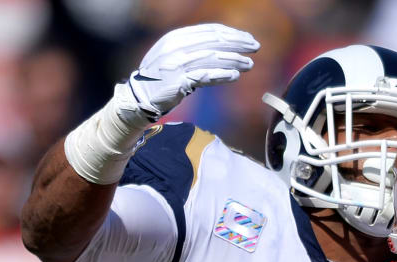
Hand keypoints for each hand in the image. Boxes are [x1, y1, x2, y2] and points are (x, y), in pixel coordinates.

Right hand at [126, 23, 258, 120]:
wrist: (140, 96)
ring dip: (234, 60)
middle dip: (238, 43)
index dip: (231, 33)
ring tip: (250, 64)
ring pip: (213, 58)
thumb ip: (194, 48)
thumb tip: (224, 46)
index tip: (248, 38)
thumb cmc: (161, 77)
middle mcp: (176, 47)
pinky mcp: (179, 81)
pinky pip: (205, 76)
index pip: (209, 31)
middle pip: (214, 41)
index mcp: (176, 37)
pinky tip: (235, 75)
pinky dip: (221, 75)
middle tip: (255, 47)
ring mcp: (177, 64)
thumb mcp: (174, 55)